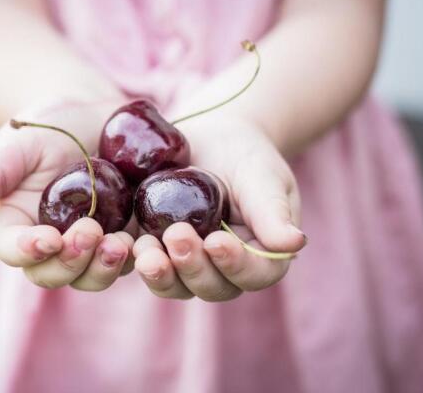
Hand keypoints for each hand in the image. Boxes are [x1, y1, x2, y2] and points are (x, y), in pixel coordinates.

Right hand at [0, 105, 134, 290]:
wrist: (95, 116)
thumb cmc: (50, 126)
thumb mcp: (20, 143)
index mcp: (17, 225)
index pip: (13, 250)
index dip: (27, 251)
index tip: (46, 238)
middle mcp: (50, 244)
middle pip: (53, 274)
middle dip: (71, 263)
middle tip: (91, 234)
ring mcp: (89, 245)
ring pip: (92, 276)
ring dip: (105, 267)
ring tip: (121, 243)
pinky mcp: (124, 237)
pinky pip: (130, 261)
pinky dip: (138, 258)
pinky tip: (150, 242)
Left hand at [133, 113, 305, 300]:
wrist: (211, 137)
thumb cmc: (246, 155)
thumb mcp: (263, 176)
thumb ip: (273, 210)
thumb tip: (296, 243)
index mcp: (261, 255)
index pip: (255, 274)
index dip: (236, 264)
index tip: (216, 240)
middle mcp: (226, 268)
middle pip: (213, 286)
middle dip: (193, 267)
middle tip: (176, 236)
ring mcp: (191, 263)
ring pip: (178, 285)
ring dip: (161, 272)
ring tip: (145, 248)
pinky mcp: (161, 251)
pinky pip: (150, 267)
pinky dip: (137, 260)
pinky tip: (127, 243)